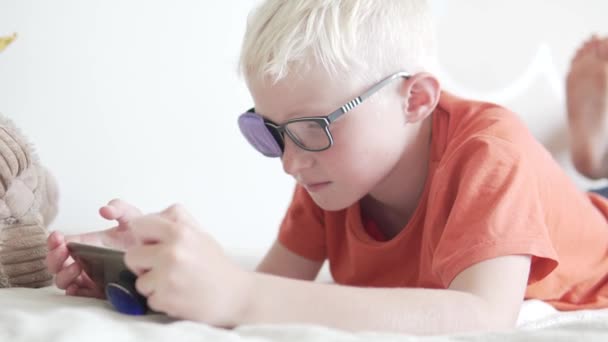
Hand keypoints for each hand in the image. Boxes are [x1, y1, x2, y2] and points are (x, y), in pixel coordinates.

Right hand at [45, 199, 141, 296]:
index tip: (57, 237)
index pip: (61, 243)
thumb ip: (119, 208)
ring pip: (65, 281)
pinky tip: (77, 286)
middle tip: (62, 252)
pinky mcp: (100, 292)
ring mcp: (91, 277)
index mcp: (87, 243)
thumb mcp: (131, 217)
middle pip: (57, 264)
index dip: (54, 241)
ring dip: (63, 274)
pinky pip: (80, 296)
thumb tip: (104, 210)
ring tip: (75, 267)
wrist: (158, 252)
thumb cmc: (141, 235)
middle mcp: (85, 261)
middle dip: (54, 258)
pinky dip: (74, 292)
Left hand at [124, 204, 251, 326]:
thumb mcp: (199, 234)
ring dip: (154, 285)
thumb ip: (173, 222)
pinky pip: (149, 300)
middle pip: (132, 255)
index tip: (152, 245)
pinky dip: (162, 301)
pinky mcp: (167, 299)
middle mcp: (172, 252)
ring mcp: (168, 277)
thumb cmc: (215, 265)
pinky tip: (180, 295)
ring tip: (177, 283)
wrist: (236, 295)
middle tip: (165, 268)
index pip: (139, 226)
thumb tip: (141, 220)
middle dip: (143, 264)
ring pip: (139, 281)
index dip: (143, 238)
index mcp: (179, 231)